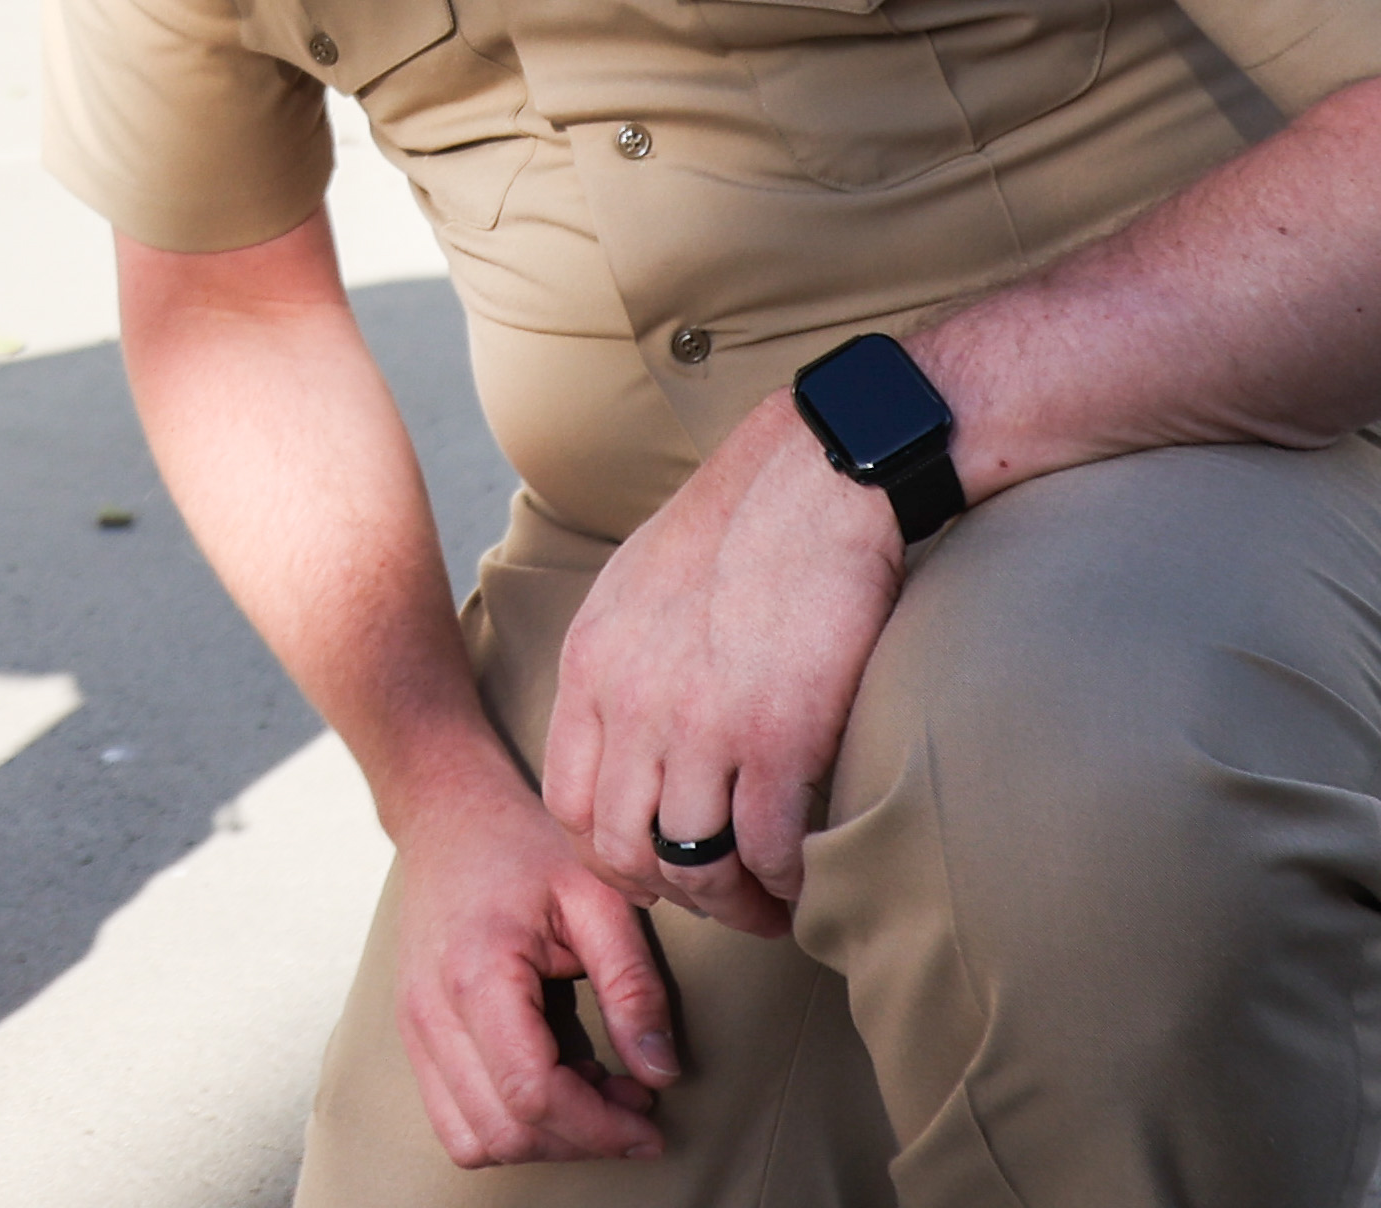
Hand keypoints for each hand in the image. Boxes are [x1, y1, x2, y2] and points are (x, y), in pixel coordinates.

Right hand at [392, 756, 677, 1164]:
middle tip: (633, 1103)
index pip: (533, 1096)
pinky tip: (552, 1081)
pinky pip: (453, 1119)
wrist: (448, 814)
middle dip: (580, 1138)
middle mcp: (431, 1011)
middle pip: (504, 1132)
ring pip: (473, 1141)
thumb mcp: (598, 897)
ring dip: (542, 1140)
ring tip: (592, 1092)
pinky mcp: (413, 1035)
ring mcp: (413, 1027)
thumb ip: (632, 986)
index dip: (599, 1128)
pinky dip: (508, 1124)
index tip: (650, 1124)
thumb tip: (661, 1073)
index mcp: (478, 974)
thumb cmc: (523, 845)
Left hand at [541, 393, 906, 937]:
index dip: (609, 854)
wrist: (814, 480)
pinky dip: (784, 882)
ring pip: (691, 863)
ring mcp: (702, 724)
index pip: (567, 804)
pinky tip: (804, 876)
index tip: (653, 866)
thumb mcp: (633, 590)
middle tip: (718, 898)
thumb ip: (617, 668)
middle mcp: (632, 703)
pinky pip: (766, 848)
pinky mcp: (778, 735)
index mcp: (591, 667)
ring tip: (765, 901)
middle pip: (622, 848)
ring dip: (731, 900)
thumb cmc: (736, 528)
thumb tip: (623, 736)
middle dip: (670, 892)